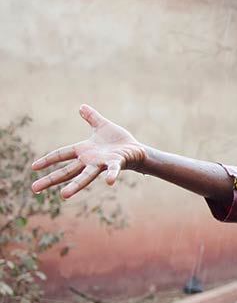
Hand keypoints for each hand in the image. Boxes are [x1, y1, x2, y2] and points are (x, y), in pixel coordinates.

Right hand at [31, 105, 146, 198]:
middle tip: (34, 189)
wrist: (136, 149)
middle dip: (51, 179)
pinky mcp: (116, 163)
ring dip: (76, 185)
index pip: (61, 154)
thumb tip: (81, 106)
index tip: (33, 167)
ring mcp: (102, 163)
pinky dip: (111, 175)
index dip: (48, 159)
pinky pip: (113, 170)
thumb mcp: (102, 126)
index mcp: (84, 151)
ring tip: (64, 195)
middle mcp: (90, 160)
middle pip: (67, 171)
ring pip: (86, 176)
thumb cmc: (118, 140)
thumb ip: (91, 118)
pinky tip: (109, 182)